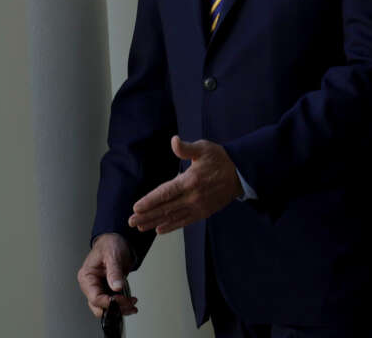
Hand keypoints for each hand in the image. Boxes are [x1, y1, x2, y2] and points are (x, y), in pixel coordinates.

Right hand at [77, 233, 137, 317]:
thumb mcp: (112, 255)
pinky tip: (131, 302)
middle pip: (99, 307)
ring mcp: (99, 288)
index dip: (108, 302)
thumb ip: (114, 272)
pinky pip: (113, 303)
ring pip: (106, 308)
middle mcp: (91, 285)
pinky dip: (122, 305)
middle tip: (129, 303)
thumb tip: (116, 287)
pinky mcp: (107, 290)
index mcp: (87, 277)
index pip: (94, 298)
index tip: (122, 299)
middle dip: (115, 308)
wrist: (117, 240)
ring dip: (120, 309)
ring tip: (132, 303)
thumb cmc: (110, 244)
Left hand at [127, 135, 242, 233]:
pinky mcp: (203, 212)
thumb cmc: (219, 158)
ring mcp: (198, 207)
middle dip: (147, 216)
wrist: (240, 174)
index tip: (136, 208)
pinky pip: (184, 221)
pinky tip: (160, 229)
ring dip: (155, 223)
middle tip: (131, 222)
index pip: (166, 193)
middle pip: (166, 208)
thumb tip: (174, 141)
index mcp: (190, 181)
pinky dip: (171, 226)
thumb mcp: (203, 148)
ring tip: (140, 227)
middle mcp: (193, 197)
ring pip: (173, 217)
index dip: (150, 201)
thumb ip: (186, 148)